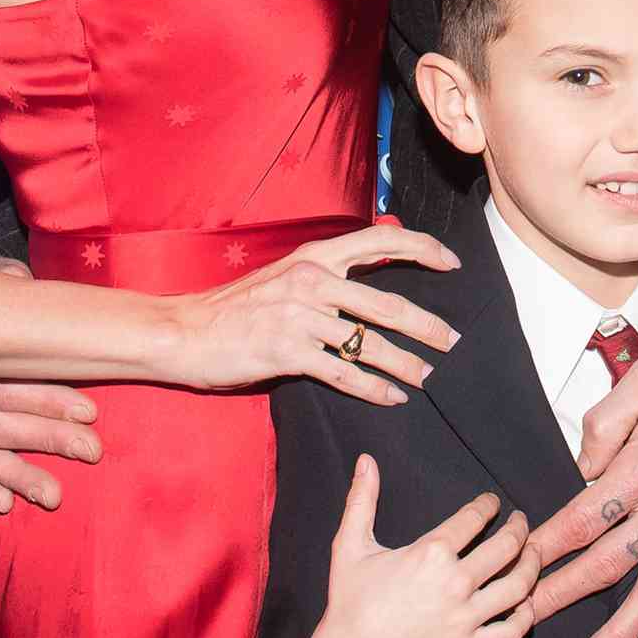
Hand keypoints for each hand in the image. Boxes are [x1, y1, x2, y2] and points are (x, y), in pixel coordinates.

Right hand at [0, 255, 99, 512]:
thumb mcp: (5, 280)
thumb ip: (19, 289)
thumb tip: (36, 291)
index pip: (2, 384)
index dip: (47, 400)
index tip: (90, 412)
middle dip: (48, 438)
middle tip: (92, 450)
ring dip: (19, 475)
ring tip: (54, 496)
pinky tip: (3, 504)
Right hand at [173, 224, 460, 405]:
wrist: (184, 331)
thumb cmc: (235, 308)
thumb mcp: (283, 275)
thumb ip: (325, 274)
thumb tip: (369, 278)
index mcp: (313, 256)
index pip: (380, 240)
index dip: (422, 248)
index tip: (452, 262)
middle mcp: (311, 280)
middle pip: (386, 303)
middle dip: (426, 325)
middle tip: (452, 341)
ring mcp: (298, 317)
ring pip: (369, 343)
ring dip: (405, 364)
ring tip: (426, 377)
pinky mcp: (286, 353)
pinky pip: (343, 373)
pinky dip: (373, 388)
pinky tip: (391, 397)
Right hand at [308, 457, 537, 637]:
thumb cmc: (350, 602)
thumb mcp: (350, 545)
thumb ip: (361, 499)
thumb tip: (365, 460)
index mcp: (431, 553)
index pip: (474, 518)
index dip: (488, 505)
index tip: (493, 502)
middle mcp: (455, 583)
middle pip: (506, 547)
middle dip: (519, 528)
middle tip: (520, 521)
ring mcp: (465, 618)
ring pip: (518, 587)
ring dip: (532, 565)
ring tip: (533, 552)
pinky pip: (511, 632)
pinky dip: (526, 616)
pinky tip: (528, 602)